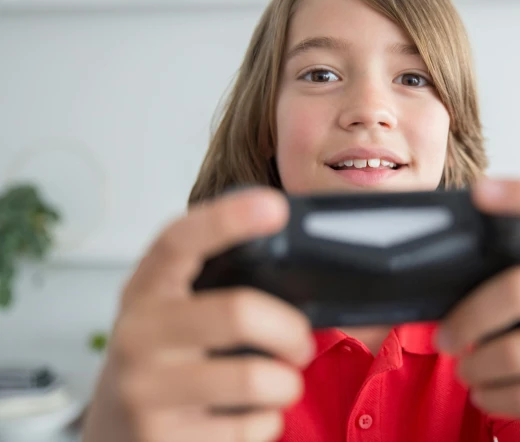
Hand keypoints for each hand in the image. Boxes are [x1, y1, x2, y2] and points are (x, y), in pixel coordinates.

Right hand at [82, 188, 314, 441]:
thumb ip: (212, 284)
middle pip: (239, 313)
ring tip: (281, 383)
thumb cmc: (161, 360)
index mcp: (146, 290)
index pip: (180, 241)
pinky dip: (268, 421)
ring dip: (287, 383)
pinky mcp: (164, 439)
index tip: (275, 206)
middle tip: (300, 342)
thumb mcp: (171, 312)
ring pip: (257, 378)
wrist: (113, 435)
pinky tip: (250, 417)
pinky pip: (253, 426)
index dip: (228, 218)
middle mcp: (139, 335)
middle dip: (291, 329)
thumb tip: (288, 255)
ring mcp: (146, 391)